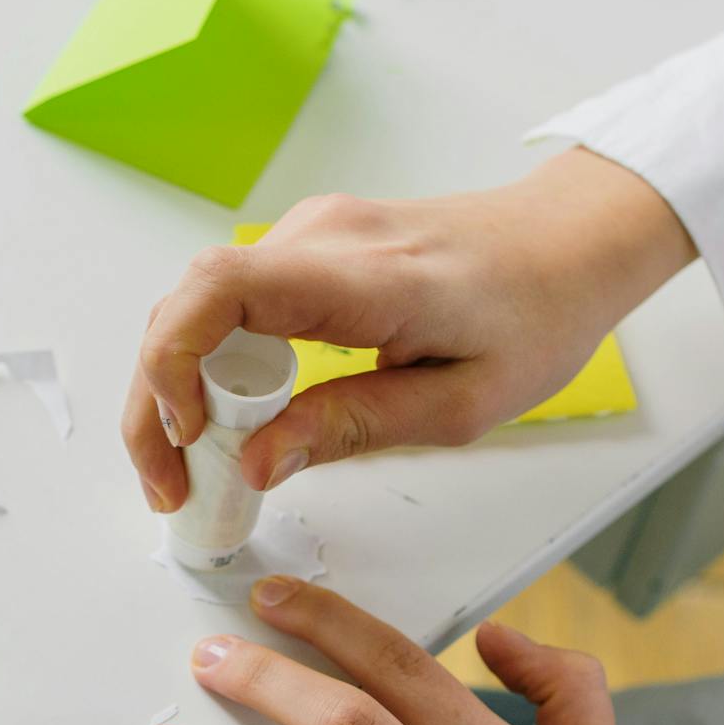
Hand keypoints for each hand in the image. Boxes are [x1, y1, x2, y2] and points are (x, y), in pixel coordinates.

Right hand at [123, 149, 696, 511]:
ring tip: (194, 469)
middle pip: (185, 307)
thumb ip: (351, 427)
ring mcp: (306, 235)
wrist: (567, 244)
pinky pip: (227, 306)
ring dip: (175, 389)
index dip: (173, 364)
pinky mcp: (303, 250)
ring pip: (195, 308)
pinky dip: (209, 366)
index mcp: (364, 276)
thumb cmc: (533, 316)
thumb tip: (255, 462)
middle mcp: (320, 237)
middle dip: (156, 404)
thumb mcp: (460, 404)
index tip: (186, 437)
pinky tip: (229, 421)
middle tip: (174, 489)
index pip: (220, 290)